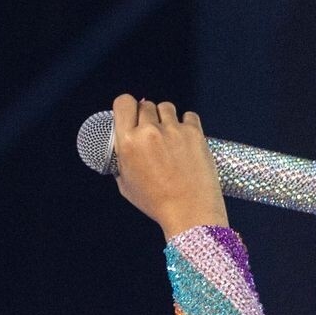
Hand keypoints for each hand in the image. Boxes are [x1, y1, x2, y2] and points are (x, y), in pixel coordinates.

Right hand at [109, 94, 229, 240]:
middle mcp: (149, 132)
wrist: (190, 212)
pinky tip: (185, 140)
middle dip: (147, 117)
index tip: (131, 112)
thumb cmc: (158, 203)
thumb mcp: (126, 186)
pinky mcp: (194, 132)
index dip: (127, 106)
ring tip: (170, 138)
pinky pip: (189, 115)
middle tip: (152, 135)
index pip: (123, 103)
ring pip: (166, 107)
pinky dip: (186, 124)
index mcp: (128, 143)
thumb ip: (121, 162)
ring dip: (166, 118)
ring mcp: (173, 130)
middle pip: (146, 104)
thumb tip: (121, 150)